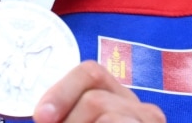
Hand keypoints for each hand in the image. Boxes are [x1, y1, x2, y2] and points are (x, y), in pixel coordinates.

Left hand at [32, 60, 166, 122]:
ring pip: (102, 111)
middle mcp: (141, 109)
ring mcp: (151, 121)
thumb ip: (62, 115)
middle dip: (70, 122)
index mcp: (118, 101)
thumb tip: (39, 112)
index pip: (91, 72)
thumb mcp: (79, 120)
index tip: (41, 116)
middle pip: (94, 99)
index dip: (61, 92)